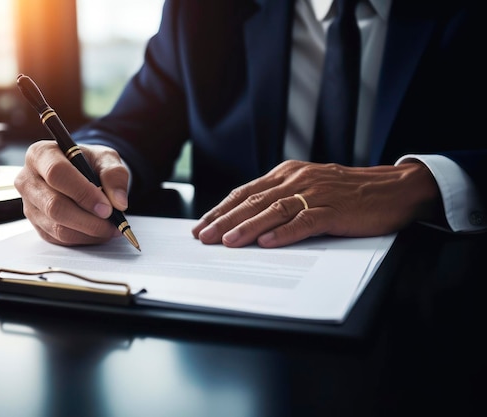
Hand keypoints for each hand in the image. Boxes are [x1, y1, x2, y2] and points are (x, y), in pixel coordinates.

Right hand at [14, 140, 129, 245]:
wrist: (80, 173)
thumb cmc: (89, 162)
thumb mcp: (106, 158)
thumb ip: (114, 175)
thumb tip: (119, 203)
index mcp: (41, 154)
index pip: (57, 173)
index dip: (83, 193)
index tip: (107, 207)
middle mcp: (28, 179)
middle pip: (54, 205)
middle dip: (88, 219)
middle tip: (113, 222)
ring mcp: (29, 205)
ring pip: (57, 227)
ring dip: (88, 232)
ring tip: (110, 228)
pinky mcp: (36, 224)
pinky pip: (59, 238)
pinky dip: (83, 238)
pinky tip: (98, 231)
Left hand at [192, 160, 441, 247]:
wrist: (392, 189)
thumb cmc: (347, 192)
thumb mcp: (308, 186)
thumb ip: (281, 197)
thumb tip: (247, 218)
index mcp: (287, 174)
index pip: (246, 192)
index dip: (221, 209)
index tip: (201, 225)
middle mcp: (297, 180)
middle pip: (254, 201)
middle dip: (225, 220)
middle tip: (204, 237)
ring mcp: (316, 193)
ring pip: (275, 210)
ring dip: (248, 227)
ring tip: (228, 242)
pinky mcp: (335, 210)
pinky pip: (306, 221)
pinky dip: (285, 233)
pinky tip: (267, 242)